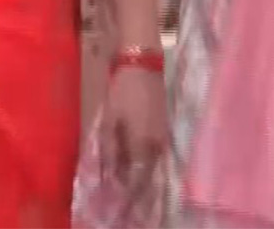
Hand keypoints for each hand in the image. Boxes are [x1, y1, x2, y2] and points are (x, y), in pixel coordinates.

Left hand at [101, 66, 167, 197]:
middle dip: (136, 193)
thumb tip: (108, 178)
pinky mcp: (165, 130)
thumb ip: (109, 151)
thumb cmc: (122, 92)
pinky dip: (146, 165)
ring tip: (127, 189)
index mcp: (144, 147)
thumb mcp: (109, 121)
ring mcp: (164, 139)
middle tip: (121, 203)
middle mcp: (158, 148)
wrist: (143, 65)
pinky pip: (156, 155)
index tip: (116, 207)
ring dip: (141, 180)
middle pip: (148, 178)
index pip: (138, 182)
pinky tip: (136, 167)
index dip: (128, 197)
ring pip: (153, 167)